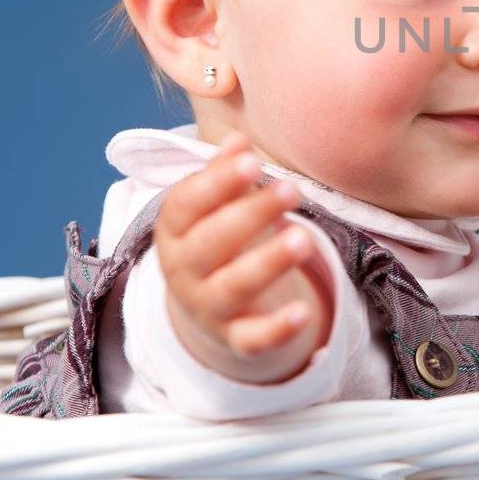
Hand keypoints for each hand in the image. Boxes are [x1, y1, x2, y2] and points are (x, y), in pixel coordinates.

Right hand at [153, 130, 331, 383]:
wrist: (208, 309)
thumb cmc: (216, 239)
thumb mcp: (213, 207)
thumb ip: (224, 175)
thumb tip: (237, 141)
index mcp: (174, 231)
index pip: (185, 205)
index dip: (215, 183)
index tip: (251, 161)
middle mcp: (184, 270)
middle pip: (210, 243)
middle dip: (250, 215)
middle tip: (290, 189)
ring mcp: (207, 307)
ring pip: (233, 287)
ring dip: (268, 263)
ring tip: (304, 238)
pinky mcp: (235, 337)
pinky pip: (253, 338)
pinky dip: (277, 328)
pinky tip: (304, 312)